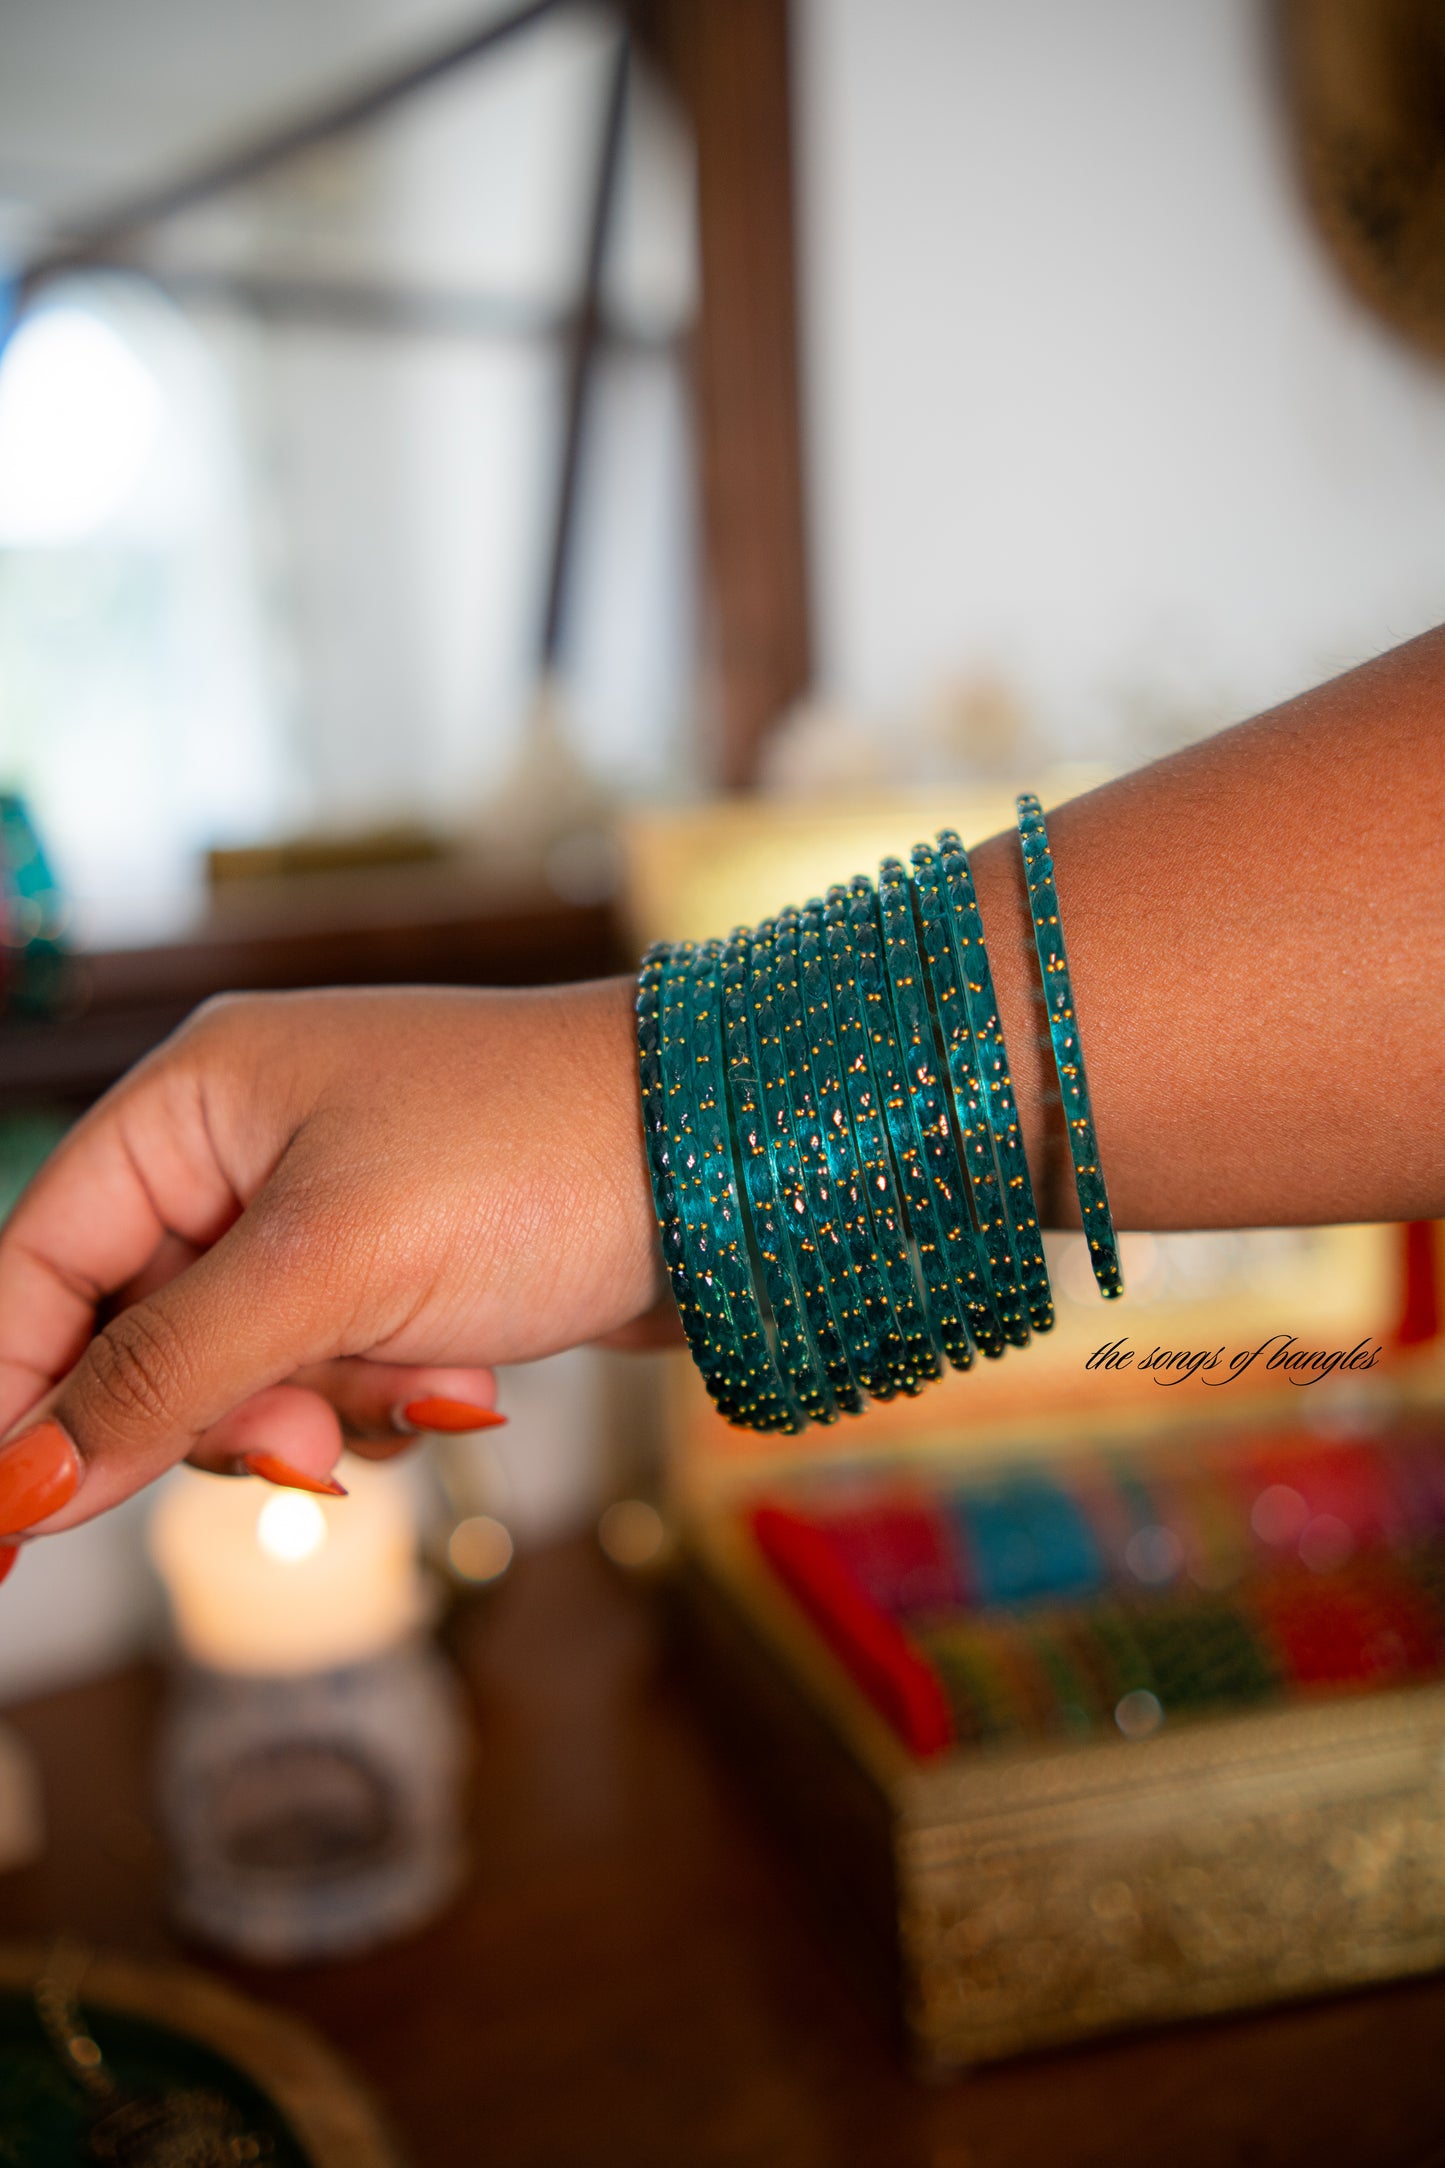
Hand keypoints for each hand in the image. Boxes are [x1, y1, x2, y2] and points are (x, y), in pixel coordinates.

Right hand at [0, 980, 663, 1546]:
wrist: (728, 1164)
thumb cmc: (534, 1159)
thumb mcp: (328, 1269)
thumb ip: (163, 1375)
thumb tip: (21, 1482)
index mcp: (196, 1101)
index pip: (37, 1264)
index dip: (10, 1397)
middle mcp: (244, 1146)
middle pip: (133, 1334)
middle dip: (219, 1407)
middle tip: (301, 1441)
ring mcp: (324, 1211)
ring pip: (234, 1373)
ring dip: (316, 1408)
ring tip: (422, 1382)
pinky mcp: (395, 1270)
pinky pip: (324, 1375)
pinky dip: (377, 1400)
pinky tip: (458, 1379)